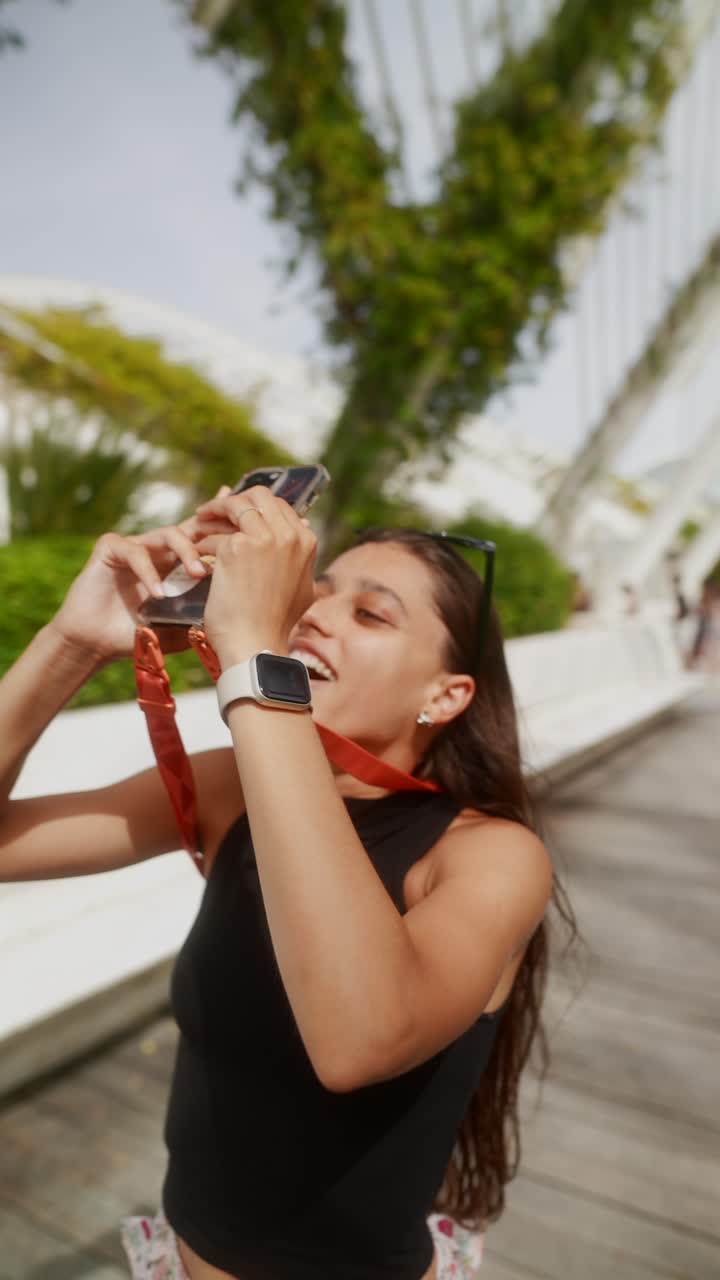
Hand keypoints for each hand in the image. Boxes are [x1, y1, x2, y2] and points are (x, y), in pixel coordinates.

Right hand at [50, 487, 237, 661]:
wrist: (95, 644)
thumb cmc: (136, 635)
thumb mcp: (179, 628)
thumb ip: (202, 617)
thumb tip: (239, 618)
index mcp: (176, 562)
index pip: (205, 538)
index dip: (225, 528)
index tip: (250, 523)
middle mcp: (158, 549)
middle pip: (192, 529)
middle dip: (212, 536)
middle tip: (228, 552)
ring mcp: (135, 545)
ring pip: (169, 535)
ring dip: (186, 552)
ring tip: (197, 574)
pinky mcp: (111, 548)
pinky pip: (135, 551)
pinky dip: (149, 572)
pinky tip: (158, 594)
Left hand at [194, 486, 317, 665]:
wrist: (256, 645)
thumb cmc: (275, 624)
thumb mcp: (302, 586)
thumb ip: (301, 556)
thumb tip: (303, 526)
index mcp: (305, 542)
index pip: (280, 505)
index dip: (255, 506)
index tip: (237, 515)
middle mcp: (288, 534)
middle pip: (259, 495)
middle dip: (234, 500)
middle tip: (214, 513)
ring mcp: (263, 538)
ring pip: (234, 505)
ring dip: (213, 512)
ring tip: (198, 523)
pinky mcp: (235, 548)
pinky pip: (213, 535)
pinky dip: (201, 544)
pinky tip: (194, 557)